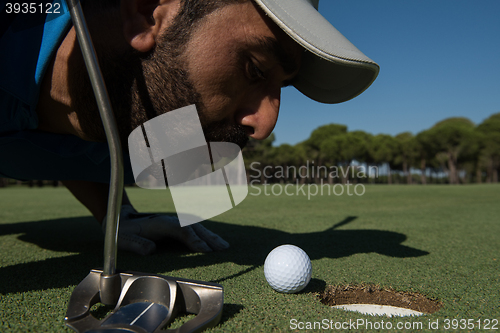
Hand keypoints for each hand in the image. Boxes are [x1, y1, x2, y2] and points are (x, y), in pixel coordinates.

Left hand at [102, 205, 229, 254]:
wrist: (122, 219)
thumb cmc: (124, 232)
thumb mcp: (125, 239)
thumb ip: (137, 244)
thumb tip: (151, 250)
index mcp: (160, 223)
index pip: (181, 230)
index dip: (193, 239)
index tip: (205, 250)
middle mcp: (171, 220)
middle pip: (194, 227)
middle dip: (209, 237)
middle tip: (223, 249)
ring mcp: (176, 221)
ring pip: (198, 227)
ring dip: (212, 236)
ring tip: (225, 247)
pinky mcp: (178, 226)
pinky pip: (196, 229)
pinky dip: (207, 235)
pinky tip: (216, 242)